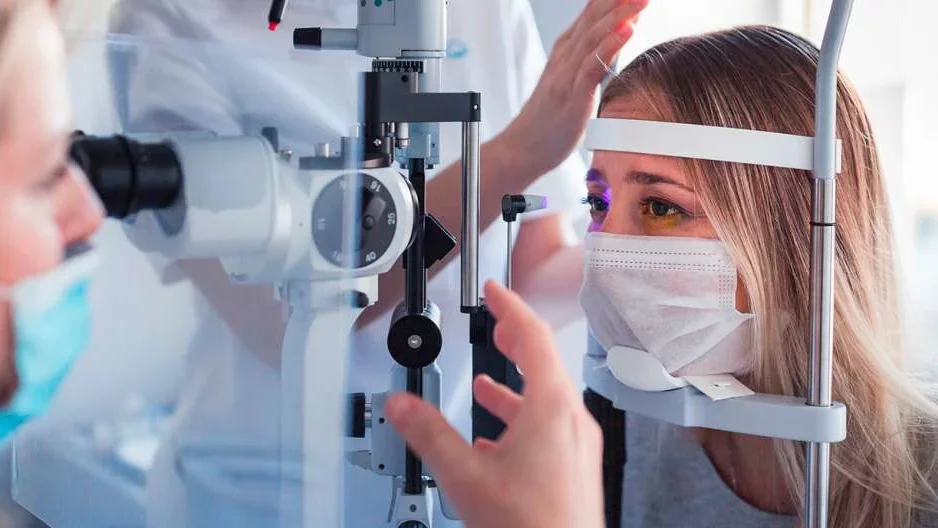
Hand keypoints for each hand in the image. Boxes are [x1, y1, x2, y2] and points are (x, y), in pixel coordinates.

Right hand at [385, 281, 603, 527]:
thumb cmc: (531, 527)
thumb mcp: (466, 476)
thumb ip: (429, 434)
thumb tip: (401, 405)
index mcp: (552, 408)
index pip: (533, 337)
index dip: (511, 308)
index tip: (496, 291)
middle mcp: (572, 422)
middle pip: (544, 363)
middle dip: (515, 340)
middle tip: (495, 324)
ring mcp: (577, 447)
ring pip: (546, 399)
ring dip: (514, 384)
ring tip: (486, 382)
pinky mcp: (575, 469)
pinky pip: (549, 428)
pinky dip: (521, 419)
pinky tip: (496, 437)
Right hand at [498, 0, 648, 176]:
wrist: (523, 148)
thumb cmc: (549, 119)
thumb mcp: (570, 81)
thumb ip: (590, 58)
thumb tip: (616, 41)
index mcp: (565, 51)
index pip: (590, 14)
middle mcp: (564, 57)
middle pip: (593, 18)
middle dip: (618, 0)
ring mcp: (566, 76)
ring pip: (593, 37)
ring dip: (619, 16)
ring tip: (641, 0)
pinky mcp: (571, 97)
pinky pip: (591, 67)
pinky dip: (609, 46)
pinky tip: (628, 31)